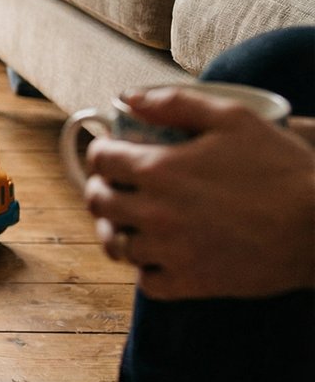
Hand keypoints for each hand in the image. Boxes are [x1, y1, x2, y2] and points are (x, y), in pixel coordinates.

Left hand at [83, 85, 314, 299]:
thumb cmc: (282, 169)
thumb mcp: (234, 117)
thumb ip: (175, 102)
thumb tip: (128, 98)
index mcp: (158, 169)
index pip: (100, 160)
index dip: (102, 152)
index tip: (112, 154)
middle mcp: (154, 212)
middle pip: (99, 203)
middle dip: (102, 190)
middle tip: (116, 188)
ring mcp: (170, 252)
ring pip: (118, 245)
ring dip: (119, 231)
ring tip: (131, 223)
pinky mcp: (191, 284)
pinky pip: (147, 283)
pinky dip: (148, 270)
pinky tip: (159, 256)